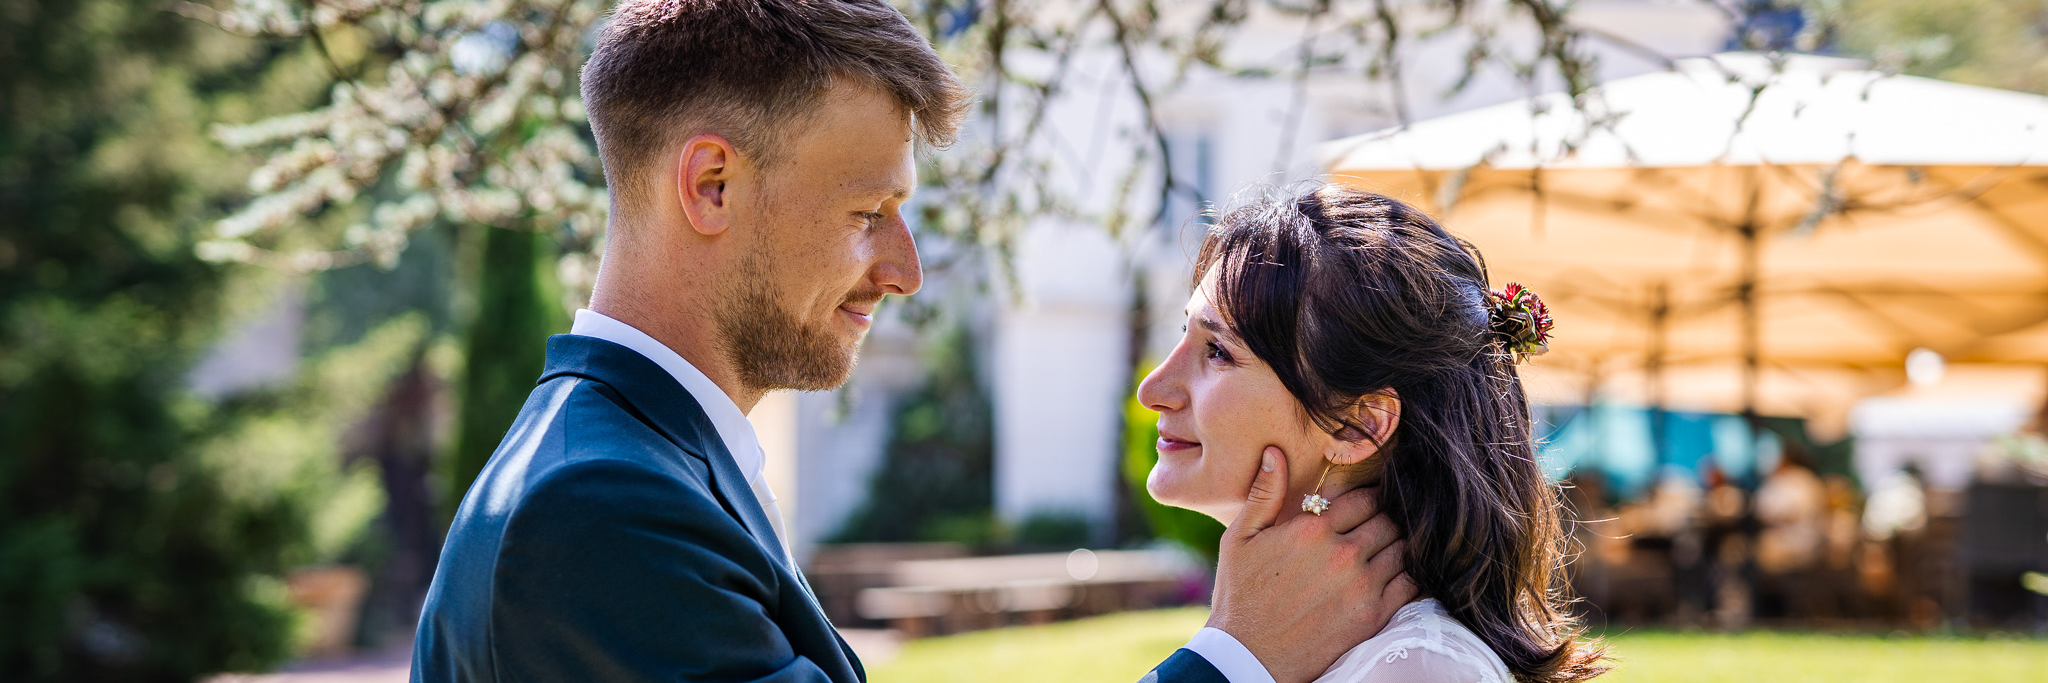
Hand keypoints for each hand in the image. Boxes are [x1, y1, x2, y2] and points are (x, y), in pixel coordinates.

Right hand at [1205, 446, 1416, 682]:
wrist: (1247, 656)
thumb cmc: (1239, 595)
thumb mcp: (1240, 538)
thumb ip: (1263, 493)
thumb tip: (1275, 452)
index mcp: (1312, 529)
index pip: (1364, 498)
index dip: (1367, 499)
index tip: (1365, 506)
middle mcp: (1342, 553)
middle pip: (1388, 521)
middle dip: (1384, 521)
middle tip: (1376, 529)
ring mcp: (1361, 585)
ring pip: (1402, 549)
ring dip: (1396, 547)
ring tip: (1384, 551)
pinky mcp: (1372, 615)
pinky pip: (1410, 584)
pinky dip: (1409, 575)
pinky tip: (1396, 575)